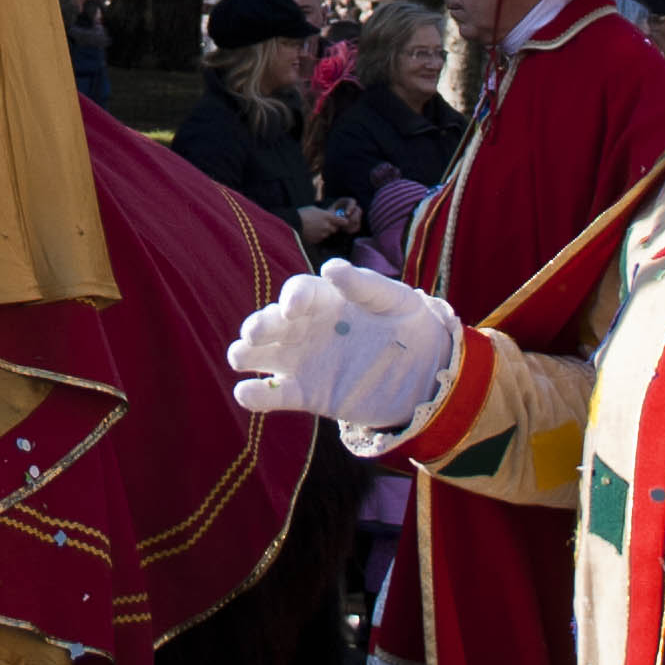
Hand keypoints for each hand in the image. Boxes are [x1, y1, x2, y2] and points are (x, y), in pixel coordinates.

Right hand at [227, 258, 457, 429]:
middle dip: (260, 325)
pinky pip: (278, 394)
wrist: (425, 373)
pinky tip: (245, 394)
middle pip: (274, 322)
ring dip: (247, 354)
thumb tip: (331, 268)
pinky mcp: (309, 394)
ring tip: (239, 357)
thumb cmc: (408, 324)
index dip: (293, 296)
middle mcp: (308, 328)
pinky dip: (258, 396)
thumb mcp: (395, 300)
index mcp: (326, 300)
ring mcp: (305, 361)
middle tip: (254, 333)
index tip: (293, 307)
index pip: (300, 292)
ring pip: (266, 355)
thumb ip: (365, 285)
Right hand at [296, 202, 352, 248]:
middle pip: (335, 229)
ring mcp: (322, 235)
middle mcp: (327, 227)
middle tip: (325, 223)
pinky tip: (311, 231)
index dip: (343, 221)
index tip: (343, 221)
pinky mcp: (317, 240)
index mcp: (328, 217)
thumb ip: (325, 213)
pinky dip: (318, 236)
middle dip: (332, 227)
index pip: (342, 221)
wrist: (292, 224)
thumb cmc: (302, 213)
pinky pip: (321, 238)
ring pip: (327, 234)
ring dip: (324, 231)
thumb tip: (330, 215)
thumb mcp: (315, 209)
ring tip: (315, 227)